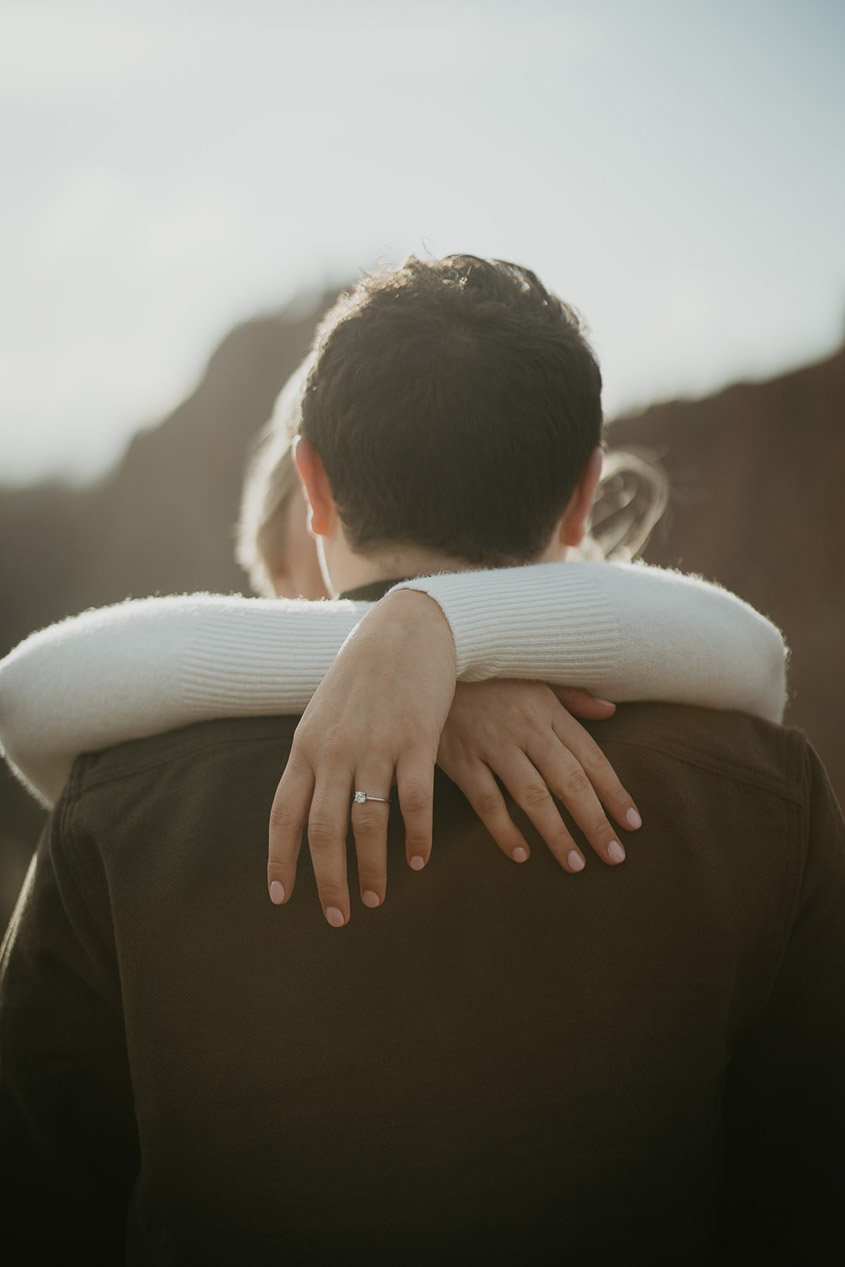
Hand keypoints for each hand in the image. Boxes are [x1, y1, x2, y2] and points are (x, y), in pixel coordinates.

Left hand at [267, 589, 456, 925]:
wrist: (408, 626)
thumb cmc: (366, 671)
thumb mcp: (325, 710)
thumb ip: (314, 754)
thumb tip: (304, 798)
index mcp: (306, 745)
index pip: (284, 814)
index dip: (281, 860)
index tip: (282, 898)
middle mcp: (335, 750)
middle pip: (322, 830)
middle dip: (327, 881)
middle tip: (336, 918)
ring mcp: (376, 745)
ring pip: (367, 824)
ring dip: (370, 869)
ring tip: (374, 899)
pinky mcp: (417, 739)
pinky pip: (414, 802)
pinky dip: (415, 837)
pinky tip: (418, 860)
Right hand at [437, 681, 641, 871]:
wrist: (432, 660)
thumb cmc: (488, 674)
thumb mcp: (534, 677)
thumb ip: (572, 697)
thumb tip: (609, 711)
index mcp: (547, 709)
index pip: (590, 757)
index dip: (614, 792)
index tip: (632, 823)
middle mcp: (525, 728)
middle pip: (568, 781)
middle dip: (595, 821)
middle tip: (614, 856)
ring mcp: (491, 744)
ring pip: (532, 795)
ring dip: (556, 833)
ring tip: (576, 864)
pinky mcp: (459, 758)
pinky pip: (485, 800)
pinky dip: (503, 829)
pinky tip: (520, 854)